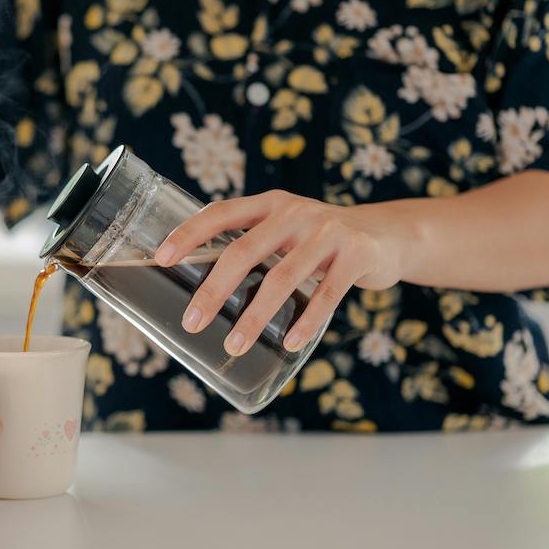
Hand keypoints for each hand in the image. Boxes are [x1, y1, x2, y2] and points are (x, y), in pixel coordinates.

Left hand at [155, 190, 414, 356]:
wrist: (387, 236)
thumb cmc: (319, 241)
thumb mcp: (285, 229)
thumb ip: (252, 244)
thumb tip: (199, 285)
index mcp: (269, 204)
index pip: (220, 212)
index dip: (189, 233)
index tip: (161, 258)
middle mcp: (295, 212)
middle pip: (244, 251)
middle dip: (214, 290)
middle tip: (192, 322)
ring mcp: (328, 232)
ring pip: (282, 278)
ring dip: (255, 316)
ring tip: (233, 345)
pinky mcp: (356, 255)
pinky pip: (326, 295)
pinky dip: (306, 321)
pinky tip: (290, 343)